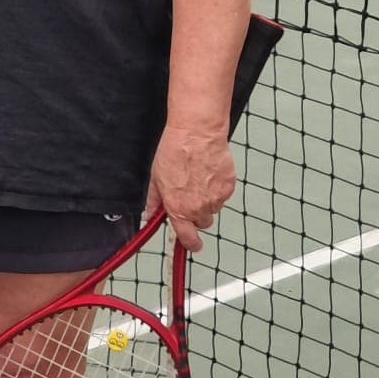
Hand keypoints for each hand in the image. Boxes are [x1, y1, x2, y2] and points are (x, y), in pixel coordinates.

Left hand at [145, 124, 236, 253]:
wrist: (196, 133)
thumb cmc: (175, 151)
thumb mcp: (156, 178)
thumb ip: (155, 201)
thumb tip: (150, 214)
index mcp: (178, 208)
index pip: (188, 239)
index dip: (190, 244)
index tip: (193, 244)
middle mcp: (199, 207)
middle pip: (202, 223)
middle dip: (197, 214)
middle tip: (191, 195)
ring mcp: (216, 198)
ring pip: (213, 208)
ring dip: (208, 200)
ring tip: (199, 179)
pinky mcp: (228, 187)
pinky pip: (224, 195)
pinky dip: (218, 188)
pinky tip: (209, 173)